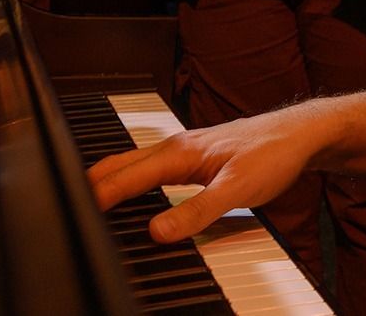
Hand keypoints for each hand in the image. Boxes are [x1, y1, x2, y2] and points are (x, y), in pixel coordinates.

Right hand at [88, 108, 319, 243]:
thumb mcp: (237, 190)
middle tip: (65, 209)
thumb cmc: (273, 154)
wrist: (300, 135)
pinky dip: (130, 181)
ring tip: (86, 204)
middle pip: (119, 166)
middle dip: (90, 185)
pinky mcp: (193, 158)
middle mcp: (175, 147)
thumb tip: (159, 231)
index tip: (72, 215)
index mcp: (178, 153)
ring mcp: (183, 151)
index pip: (124, 177)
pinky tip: (130, 194)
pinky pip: (149, 169)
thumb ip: (197, 212)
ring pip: (132, 165)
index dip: (95, 197)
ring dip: (109, 181)